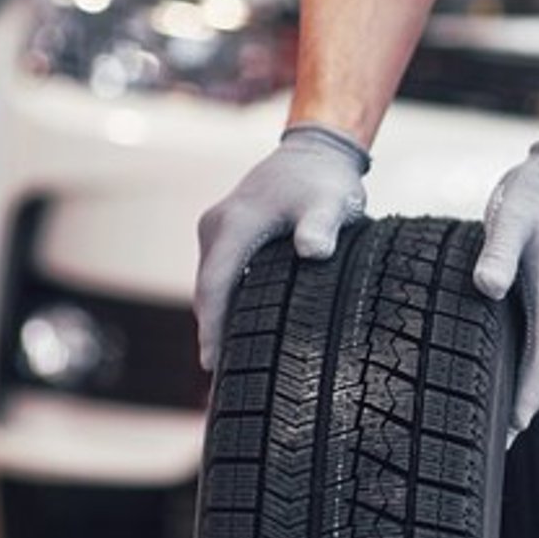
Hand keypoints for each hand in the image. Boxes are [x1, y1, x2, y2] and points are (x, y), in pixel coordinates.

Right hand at [194, 124, 369, 371]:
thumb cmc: (325, 181)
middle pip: (207, 292)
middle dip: (211, 335)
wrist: (316, 152)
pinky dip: (225, 303)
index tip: (211, 365)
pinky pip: (221, 275)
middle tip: (219, 385)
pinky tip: (238, 332)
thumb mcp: (331, 202)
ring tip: (227, 368)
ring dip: (217, 321)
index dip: (211, 328)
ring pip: (212, 285)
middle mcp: (216, 227)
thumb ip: (322, 226)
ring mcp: (218, 229)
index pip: (215, 286)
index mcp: (234, 224)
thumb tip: (312, 251)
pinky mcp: (226, 233)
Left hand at [472, 139, 538, 443]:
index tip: (512, 425)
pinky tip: (519, 371)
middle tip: (505, 439)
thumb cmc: (538, 195)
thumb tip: (487, 287)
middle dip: (531, 405)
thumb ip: (498, 252)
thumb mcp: (512, 217)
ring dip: (537, 390)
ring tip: (512, 418)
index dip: (528, 393)